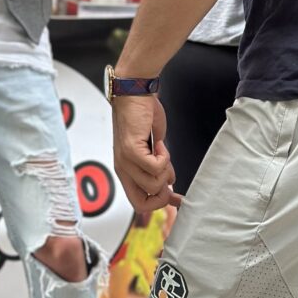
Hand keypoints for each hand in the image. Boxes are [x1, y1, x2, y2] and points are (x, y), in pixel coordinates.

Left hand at [112, 94, 176, 211]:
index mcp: (126, 171)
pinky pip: (155, 167)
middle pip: (142, 204)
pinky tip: (160, 143)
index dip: (158, 205)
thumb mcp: (152, 149)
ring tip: (162, 151)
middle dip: (163, 196)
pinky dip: (164, 157)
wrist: (134, 92)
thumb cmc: (143, 116)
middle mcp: (122, 169)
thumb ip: (158, 169)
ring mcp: (125, 161)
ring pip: (153, 185)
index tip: (174, 196)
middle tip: (169, 174)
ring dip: (166, 170)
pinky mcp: (131, 150)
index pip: (139, 204)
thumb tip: (171, 187)